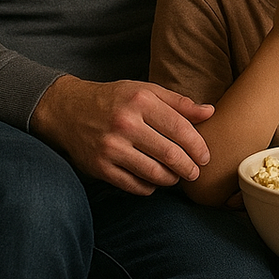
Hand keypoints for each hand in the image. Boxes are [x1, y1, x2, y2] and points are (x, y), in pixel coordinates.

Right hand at [30, 75, 214, 194]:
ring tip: (176, 176)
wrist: (68, 110)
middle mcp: (125, 124)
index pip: (180, 128)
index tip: (205, 156)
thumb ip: (179, 102)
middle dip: (189, 167)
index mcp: (140, 101)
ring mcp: (110, 147)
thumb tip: (210, 112)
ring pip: (154, 173)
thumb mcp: (145, 91)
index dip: (197, 145)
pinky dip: (149, 187)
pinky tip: (153, 181)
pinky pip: (134, 185)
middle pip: (170, 154)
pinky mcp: (99, 167)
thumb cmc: (114, 100)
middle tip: (195, 172)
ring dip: (171, 179)